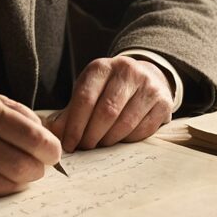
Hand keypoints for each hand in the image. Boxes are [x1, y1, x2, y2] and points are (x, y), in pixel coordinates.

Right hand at [0, 93, 63, 196]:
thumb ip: (22, 117)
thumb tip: (50, 142)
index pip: (32, 138)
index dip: (51, 150)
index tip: (52, 151)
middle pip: (24, 167)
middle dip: (39, 168)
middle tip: (37, 163)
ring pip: (10, 185)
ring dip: (23, 179)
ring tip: (19, 167)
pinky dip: (5, 187)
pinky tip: (1, 174)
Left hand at [51, 55, 172, 152]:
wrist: (145, 76)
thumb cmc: (108, 89)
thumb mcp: (87, 92)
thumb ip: (70, 113)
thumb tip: (52, 134)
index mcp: (101, 67)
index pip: (85, 98)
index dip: (75, 126)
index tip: (69, 145)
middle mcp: (126, 71)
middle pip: (106, 111)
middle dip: (92, 135)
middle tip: (85, 148)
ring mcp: (148, 85)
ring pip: (126, 122)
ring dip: (110, 140)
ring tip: (101, 145)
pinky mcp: (163, 101)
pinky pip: (144, 129)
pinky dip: (129, 140)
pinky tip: (120, 141)